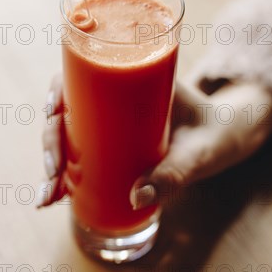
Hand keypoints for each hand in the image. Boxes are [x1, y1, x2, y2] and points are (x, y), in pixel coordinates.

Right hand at [37, 75, 271, 208]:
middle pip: (67, 108)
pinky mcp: (113, 145)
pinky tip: (51, 198)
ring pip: (68, 134)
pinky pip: (81, 155)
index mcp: (132, 79)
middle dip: (50, 140)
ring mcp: (111, 122)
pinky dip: (64, 176)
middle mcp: (115, 98)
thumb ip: (174, 174)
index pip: (83, 73)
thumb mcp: (199, 151)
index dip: (58, 89)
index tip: (52, 111)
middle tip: (52, 171)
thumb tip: (135, 198)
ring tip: (47, 195)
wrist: (224, 138)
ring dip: (51, 162)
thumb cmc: (212, 133)